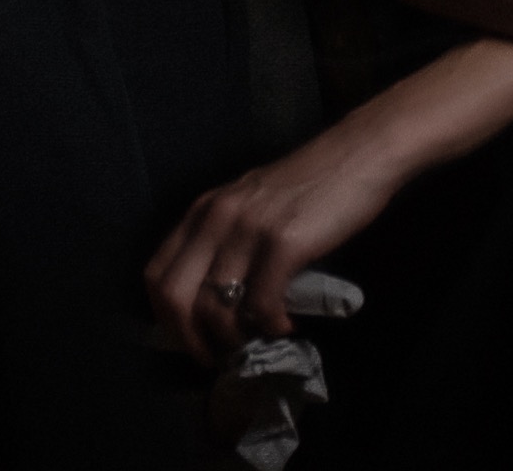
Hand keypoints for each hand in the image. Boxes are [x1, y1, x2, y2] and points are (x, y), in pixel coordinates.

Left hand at [145, 124, 399, 364]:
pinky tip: (286, 326)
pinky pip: (261, 304)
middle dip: (190, 340)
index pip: (156, 274)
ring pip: (214, 307)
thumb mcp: (249, 206)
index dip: (167, 318)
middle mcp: (217, 216)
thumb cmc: (305, 185)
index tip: (191, 339)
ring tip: (255, 343)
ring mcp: (248, 228)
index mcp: (204, 209)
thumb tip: (214, 302)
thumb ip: (226, 242)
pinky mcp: (283, 242)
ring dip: (232, 340)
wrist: (357, 154)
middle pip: (174, 297)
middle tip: (217, 357)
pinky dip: (270, 328)